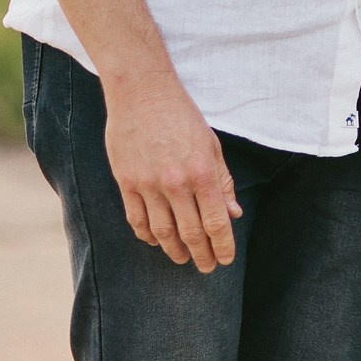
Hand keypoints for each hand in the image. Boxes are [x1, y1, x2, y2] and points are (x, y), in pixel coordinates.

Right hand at [103, 71, 241, 273]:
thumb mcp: (211, 146)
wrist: (143, 94)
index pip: (216, 222)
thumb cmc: (182, 117)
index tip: (225, 260)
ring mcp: (149, 185)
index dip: (222, 245)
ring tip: (183, 259)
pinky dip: (148, 236)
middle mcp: (176, 184)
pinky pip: (137, 219)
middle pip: (191, 232)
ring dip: (175, 251)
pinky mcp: (127, 182)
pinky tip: (156, 241)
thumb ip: (223, 182)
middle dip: (202, 254)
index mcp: (203, 173)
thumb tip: (233, 213)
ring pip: (163, 232)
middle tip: (207, 267)